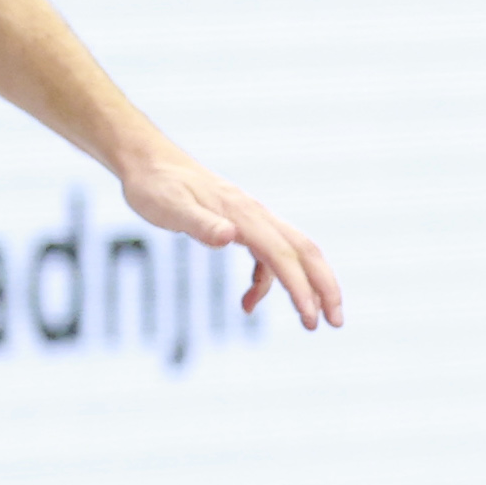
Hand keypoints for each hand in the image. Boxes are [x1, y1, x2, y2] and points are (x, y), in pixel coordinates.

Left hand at [120, 150, 343, 328]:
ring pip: (294, 254)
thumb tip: (229, 237)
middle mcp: (257, 216)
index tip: (311, 319)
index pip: (283, 256)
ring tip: (311, 320)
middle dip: (326, 287)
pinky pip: (268, 257)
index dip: (301, 289)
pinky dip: (268, 283)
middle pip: (306, 252)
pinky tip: (248, 304)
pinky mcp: (242, 227)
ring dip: (308, 286)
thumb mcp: (170, 207)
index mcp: (245, 215)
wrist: (149, 162)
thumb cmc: (156, 186)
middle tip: (335, 322)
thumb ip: (201, 223)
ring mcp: (253, 221)